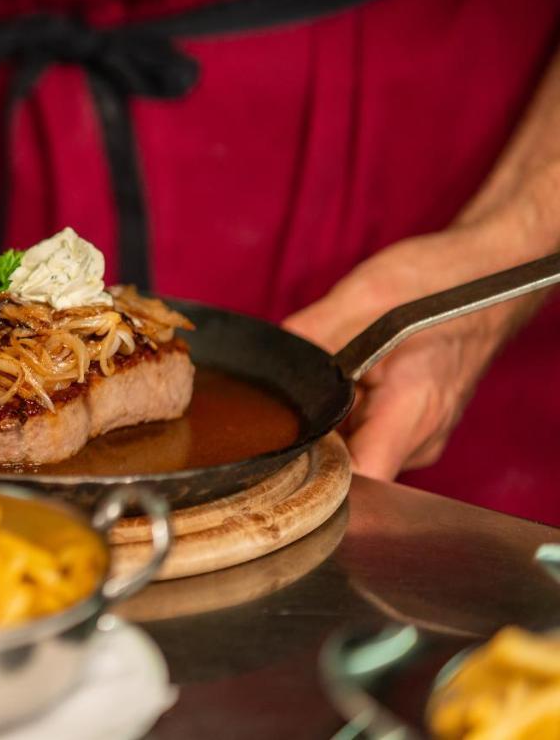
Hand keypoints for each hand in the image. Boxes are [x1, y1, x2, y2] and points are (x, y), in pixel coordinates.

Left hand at [282, 227, 532, 480]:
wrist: (488, 274)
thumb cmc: (438, 282)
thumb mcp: (361, 298)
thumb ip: (308, 337)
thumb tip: (265, 364)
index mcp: (412, 412)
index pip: (358, 480)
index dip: (313, 474)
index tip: (281, 447)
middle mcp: (421, 437)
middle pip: (349, 469)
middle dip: (311, 440)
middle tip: (292, 402)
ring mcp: (420, 435)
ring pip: (355, 451)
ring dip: (329, 423)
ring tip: (328, 384)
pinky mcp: (414, 426)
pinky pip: (368, 435)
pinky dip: (346, 414)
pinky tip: (344, 383)